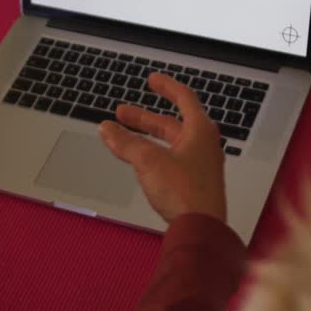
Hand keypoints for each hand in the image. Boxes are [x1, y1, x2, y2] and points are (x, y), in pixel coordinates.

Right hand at [99, 73, 226, 222]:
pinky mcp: (193, 184)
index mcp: (200, 131)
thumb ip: (125, 143)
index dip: (166, 87)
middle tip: (122, 113)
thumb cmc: (185, 192)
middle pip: (171, 124)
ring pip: (168, 144)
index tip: (152, 80)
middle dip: (143, 119)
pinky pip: (169, 161)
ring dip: (144, 139)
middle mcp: (203, 145)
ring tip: (121, 138)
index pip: (184, 98)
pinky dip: (151, 156)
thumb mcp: (149, 161)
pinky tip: (138, 162)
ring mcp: (199, 165)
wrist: (201, 229)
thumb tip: (107, 129)